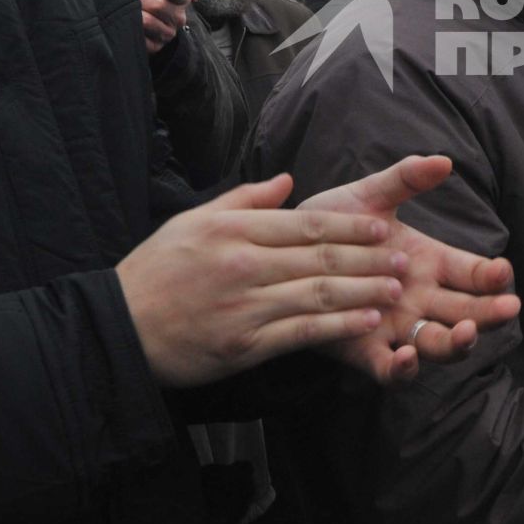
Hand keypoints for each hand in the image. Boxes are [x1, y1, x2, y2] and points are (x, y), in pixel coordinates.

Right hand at [117, 175, 407, 387]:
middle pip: (319, 257)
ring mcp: (245, 305)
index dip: (349, 225)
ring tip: (395, 288)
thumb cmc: (157, 271)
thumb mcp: (193, 221)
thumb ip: (244, 200)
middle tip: (402, 258)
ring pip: (318, 293)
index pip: (304, 223)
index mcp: (233, 230)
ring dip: (363, 291)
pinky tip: (366, 322)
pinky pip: (301, 332)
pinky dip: (338, 327)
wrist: (120, 327)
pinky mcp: (245, 343)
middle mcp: (243, 264)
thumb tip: (287, 180)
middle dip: (367, 258)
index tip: (381, 227)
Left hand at [130, 0, 205, 53]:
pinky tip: (123, 21)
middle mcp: (179, 15)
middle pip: (161, 5)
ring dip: (132, 10)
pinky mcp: (156, 47)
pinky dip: (130, 28)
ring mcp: (168, 33)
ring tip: (120, 4)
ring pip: (149, 21)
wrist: (136, 14)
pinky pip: (142, 39)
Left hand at [295, 154, 520, 384]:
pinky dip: (404, 369)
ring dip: (456, 342)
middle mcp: (421, 300)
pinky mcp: (365, 352)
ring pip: (438, 344)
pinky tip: (408, 356)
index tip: (502, 270)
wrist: (285, 251)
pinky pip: (390, 370)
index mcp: (431, 264)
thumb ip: (405, 179)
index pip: (473, 274)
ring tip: (465, 332)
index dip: (491, 275)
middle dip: (490, 312)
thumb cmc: (334, 224)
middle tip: (509, 308)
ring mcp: (396, 328)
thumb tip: (444, 160)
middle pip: (467, 312)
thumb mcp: (370, 197)